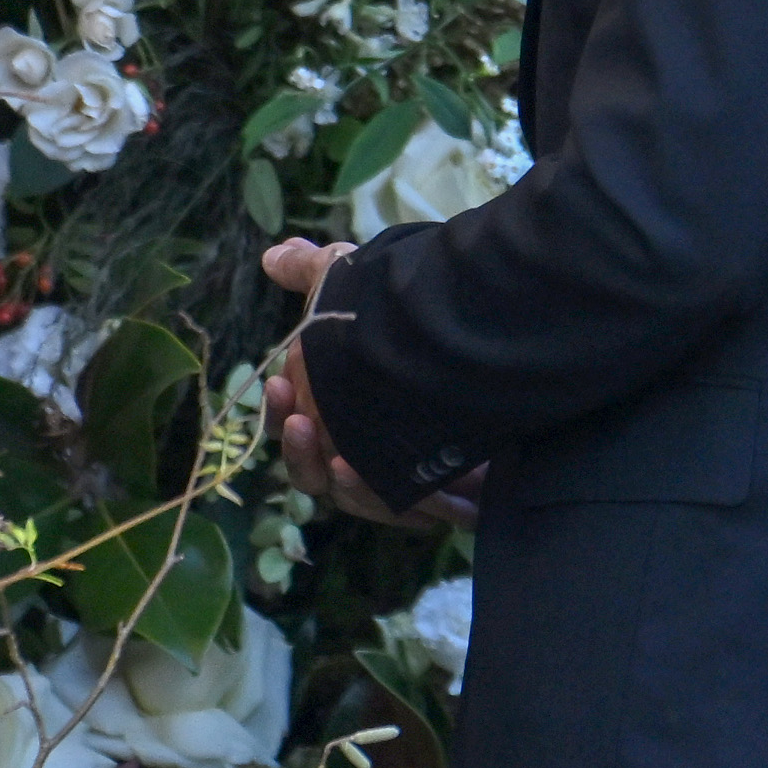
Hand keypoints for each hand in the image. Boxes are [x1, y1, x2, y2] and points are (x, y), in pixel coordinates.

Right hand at [257, 238, 467, 529]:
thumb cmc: (415, 314)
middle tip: (301, 421)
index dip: (278, 409)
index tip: (276, 381)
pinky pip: (414, 512)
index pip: (292, 424)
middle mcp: (359, 449)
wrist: (493, 330)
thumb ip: (315, 271)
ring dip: (346, 485)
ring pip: (356, 497)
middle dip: (299, 452)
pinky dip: (406, 506)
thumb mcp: (363, 282)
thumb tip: (274, 255)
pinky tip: (411, 494)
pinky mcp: (438, 491)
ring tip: (344, 463)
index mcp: (334, 411)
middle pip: (315, 473)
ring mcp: (397, 474)